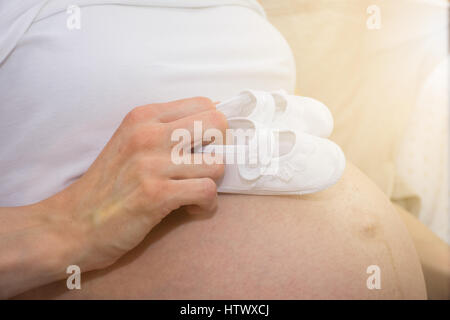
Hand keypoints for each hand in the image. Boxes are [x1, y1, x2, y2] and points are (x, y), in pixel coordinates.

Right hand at [46, 97, 226, 270]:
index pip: (204, 104)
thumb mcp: (130, 142)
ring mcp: (152, 164)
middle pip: (217, 124)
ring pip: (217, 164)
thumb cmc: (108, 185)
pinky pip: (207, 192)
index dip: (214, 127)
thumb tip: (212, 122)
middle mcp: (149, 134)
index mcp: (144, 117)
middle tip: (204, 167)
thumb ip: (165, 130)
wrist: (73, 223)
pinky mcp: (156, 194)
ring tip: (192, 192)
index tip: (206, 147)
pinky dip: (206, 204)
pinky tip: (190, 208)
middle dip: (220, 148)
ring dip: (211, 183)